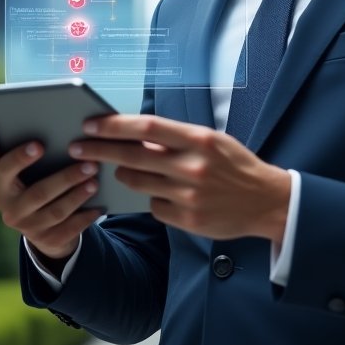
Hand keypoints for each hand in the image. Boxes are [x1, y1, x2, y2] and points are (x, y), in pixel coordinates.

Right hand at [0, 129, 104, 262]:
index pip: (2, 167)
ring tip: (95, 181)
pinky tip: (99, 206)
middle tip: (87, 162)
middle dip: (65, 178)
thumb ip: (13, 146)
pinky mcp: (45, 240)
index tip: (37, 144)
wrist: (38, 223)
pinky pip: (68, 229)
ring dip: (77, 196)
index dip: (18, 158)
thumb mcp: (17, 167)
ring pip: (56, 211)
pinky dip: (85, 217)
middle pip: (38, 192)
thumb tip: (25, 121)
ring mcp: (26, 226)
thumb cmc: (28, 180)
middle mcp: (8, 207)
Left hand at [71, 115, 290, 242]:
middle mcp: (193, 166)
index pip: (146, 128)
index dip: (114, 125)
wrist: (267, 201)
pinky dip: (151, 199)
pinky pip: (154, 207)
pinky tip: (158, 194)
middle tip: (77, 147)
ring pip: (138, 183)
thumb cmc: (236, 166)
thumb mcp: (212, 142)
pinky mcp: (188, 220)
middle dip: (99, 150)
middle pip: (133, 156)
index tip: (90, 123)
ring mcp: (189, 195)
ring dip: (122, 176)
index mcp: (199, 140)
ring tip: (116, 171)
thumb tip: (137, 136)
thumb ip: (177, 140)